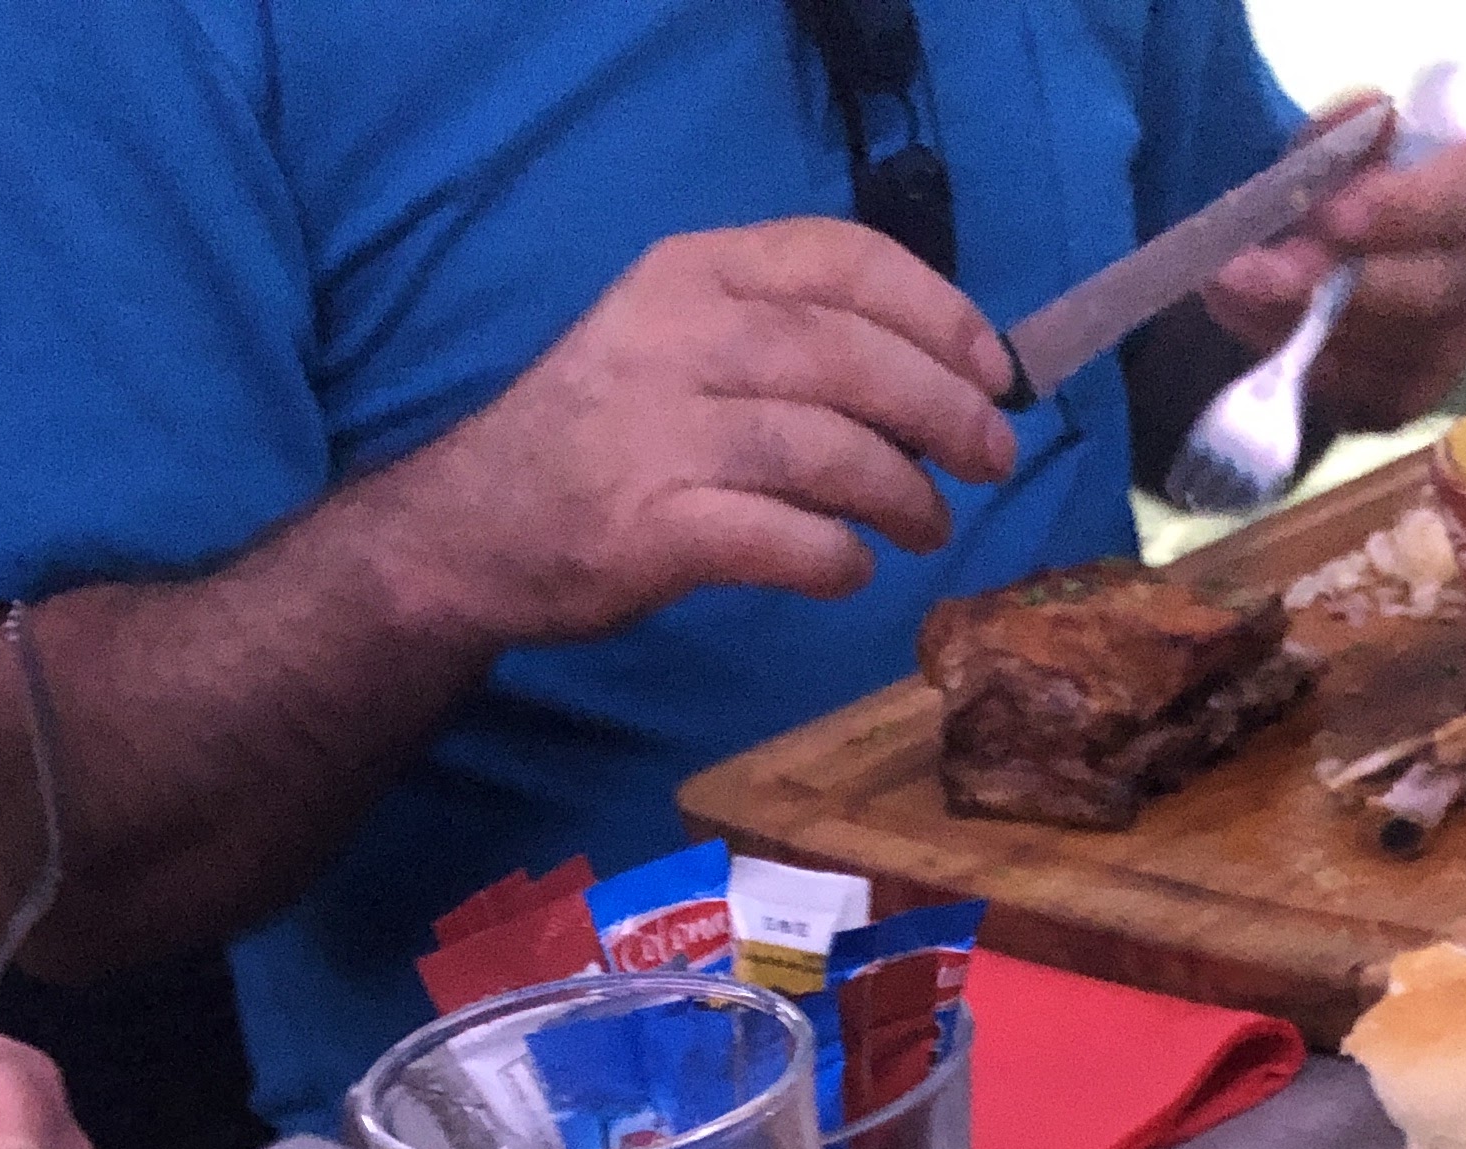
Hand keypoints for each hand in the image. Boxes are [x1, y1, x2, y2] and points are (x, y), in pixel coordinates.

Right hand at [414, 220, 1018, 640]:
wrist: (473, 529)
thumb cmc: (601, 439)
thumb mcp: (677, 341)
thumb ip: (782, 338)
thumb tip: (928, 377)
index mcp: (693, 273)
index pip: (841, 261)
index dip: (936, 312)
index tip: (993, 368)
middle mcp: (677, 337)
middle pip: (849, 357)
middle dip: (942, 409)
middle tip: (989, 460)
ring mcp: (659, 433)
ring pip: (826, 449)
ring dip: (901, 493)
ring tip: (927, 527)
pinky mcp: (651, 528)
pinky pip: (781, 538)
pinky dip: (835, 559)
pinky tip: (850, 571)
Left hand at [1202, 113, 1465, 433]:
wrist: (1329, 261)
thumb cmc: (1348, 189)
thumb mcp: (1335, 144)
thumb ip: (1349, 130)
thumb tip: (1376, 117)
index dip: (1406, 208)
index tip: (1332, 215)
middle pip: (1438, 287)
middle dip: (1341, 281)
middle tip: (1259, 271)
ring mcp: (1462, 341)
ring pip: (1397, 347)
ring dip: (1307, 322)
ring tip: (1233, 288)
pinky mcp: (1418, 396)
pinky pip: (1369, 395)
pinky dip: (1305, 363)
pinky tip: (1252, 324)